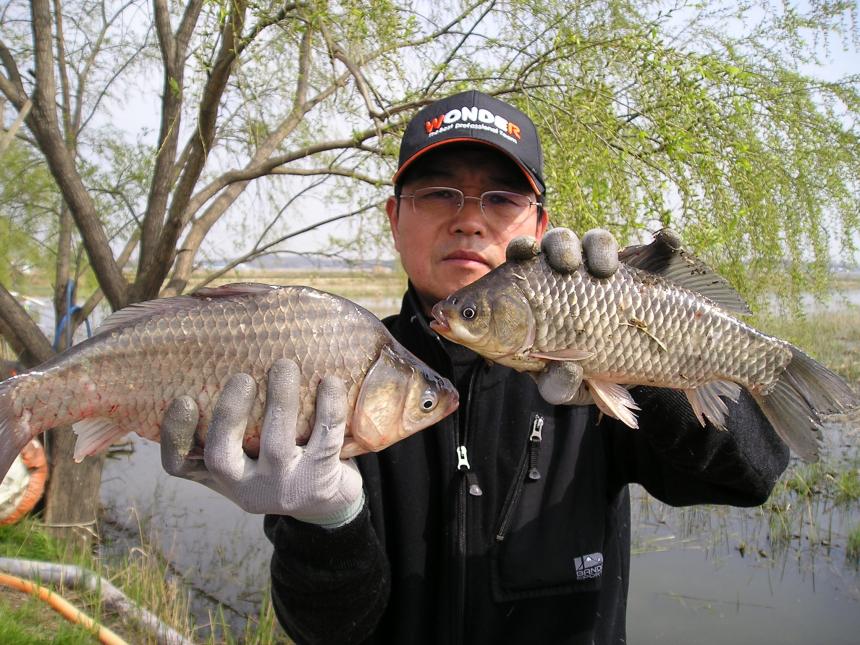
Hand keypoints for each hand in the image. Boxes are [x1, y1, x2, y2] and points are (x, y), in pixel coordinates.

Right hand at [161, 359, 363, 527]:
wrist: (329, 500)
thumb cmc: (282, 458)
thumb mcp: (251, 448)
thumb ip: (234, 415)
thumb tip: (228, 343)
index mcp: (222, 476)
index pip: (180, 464)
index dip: (176, 434)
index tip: (183, 399)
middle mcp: (247, 489)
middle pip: (222, 456)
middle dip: (229, 413)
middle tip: (243, 377)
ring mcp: (284, 489)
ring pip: (276, 446)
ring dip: (281, 400)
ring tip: (285, 365)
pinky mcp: (321, 483)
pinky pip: (326, 440)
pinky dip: (329, 407)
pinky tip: (330, 382)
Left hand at [507, 227, 619, 404]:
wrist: (637, 357)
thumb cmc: (588, 372)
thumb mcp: (571, 385)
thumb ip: (561, 384)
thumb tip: (564, 374)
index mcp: (521, 313)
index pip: (499, 285)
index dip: (492, 278)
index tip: (516, 260)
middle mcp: (542, 284)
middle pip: (525, 251)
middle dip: (526, 248)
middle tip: (531, 262)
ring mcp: (573, 269)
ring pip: (559, 241)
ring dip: (562, 245)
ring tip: (569, 265)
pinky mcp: (605, 263)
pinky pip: (598, 244)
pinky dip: (600, 250)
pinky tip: (606, 270)